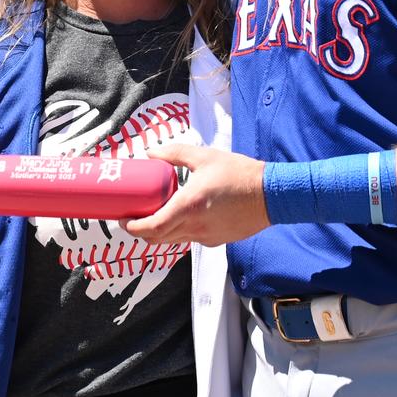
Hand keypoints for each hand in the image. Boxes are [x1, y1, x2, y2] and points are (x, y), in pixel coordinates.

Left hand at [121, 143, 269, 247]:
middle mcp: (195, 227)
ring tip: (153, 216)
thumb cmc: (240, 174)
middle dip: (141, 232)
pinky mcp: (217, 240)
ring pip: (173, 241)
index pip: (152, 227)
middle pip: (158, 239)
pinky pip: (191, 239)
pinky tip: (181, 216)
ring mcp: (207, 237)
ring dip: (159, 233)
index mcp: (189, 207)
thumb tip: (151, 154)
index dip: (134, 227)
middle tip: (132, 219)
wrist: (272, 195)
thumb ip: (175, 154)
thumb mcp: (204, 157)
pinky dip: (179, 232)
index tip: (124, 220)